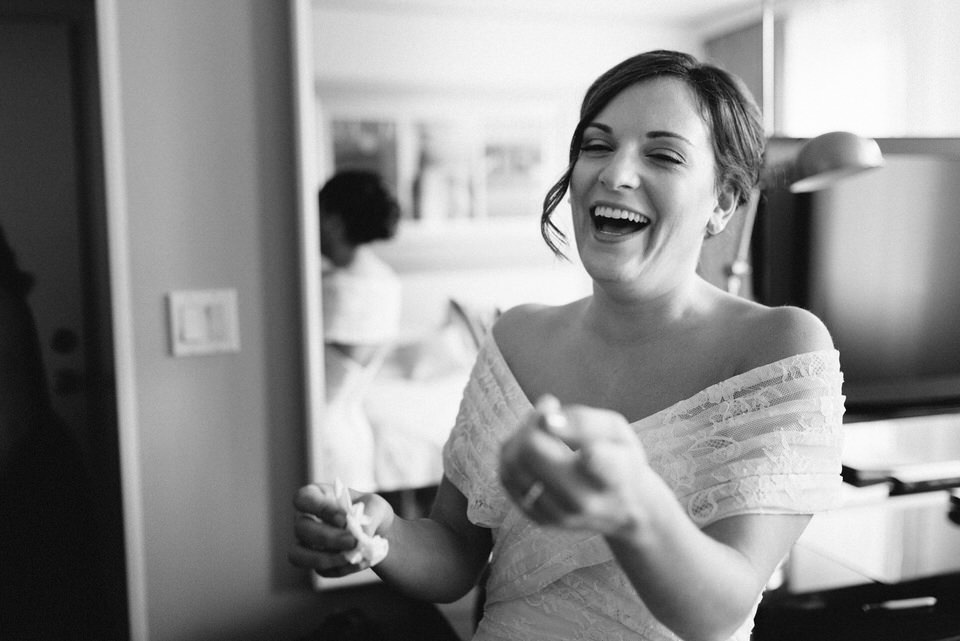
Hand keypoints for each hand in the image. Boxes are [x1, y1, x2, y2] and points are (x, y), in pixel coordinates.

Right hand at [288, 483, 393, 576]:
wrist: (379, 534)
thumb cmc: (371, 512)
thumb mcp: (377, 505)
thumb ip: (370, 513)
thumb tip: (360, 533)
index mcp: (317, 496)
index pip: (303, 498)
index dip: (320, 509)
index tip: (343, 518)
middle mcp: (305, 519)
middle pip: (301, 528)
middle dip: (327, 537)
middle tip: (352, 541)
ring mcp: (307, 543)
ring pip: (299, 555)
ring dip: (326, 558)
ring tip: (352, 556)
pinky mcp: (315, 563)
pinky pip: (320, 570)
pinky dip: (341, 568)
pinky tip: (359, 562)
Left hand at [499, 396, 657, 537]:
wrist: (626, 508)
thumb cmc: (619, 458)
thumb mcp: (617, 431)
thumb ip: (585, 421)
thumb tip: (546, 420)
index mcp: (614, 475)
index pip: (596, 460)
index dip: (569, 430)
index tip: (552, 408)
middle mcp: (585, 500)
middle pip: (531, 450)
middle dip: (532, 420)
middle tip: (549, 407)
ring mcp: (560, 514)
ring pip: (513, 463)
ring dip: (520, 435)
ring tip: (541, 427)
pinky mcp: (541, 520)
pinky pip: (507, 477)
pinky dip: (512, 454)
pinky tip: (531, 445)